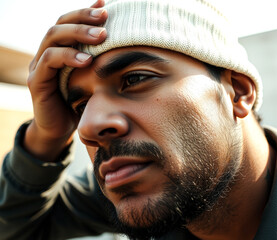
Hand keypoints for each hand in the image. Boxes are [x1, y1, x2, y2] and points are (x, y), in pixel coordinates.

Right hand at [25, 0, 107, 161]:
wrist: (63, 129)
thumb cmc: (82, 101)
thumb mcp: (93, 77)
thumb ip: (100, 58)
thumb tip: (122, 42)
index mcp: (61, 49)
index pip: (69, 21)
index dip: (86, 11)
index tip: (106, 5)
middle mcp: (48, 53)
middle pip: (60, 24)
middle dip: (84, 18)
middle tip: (105, 17)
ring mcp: (39, 66)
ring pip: (53, 38)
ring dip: (78, 34)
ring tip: (101, 36)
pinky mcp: (37, 82)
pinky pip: (48, 62)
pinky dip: (67, 57)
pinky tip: (86, 60)